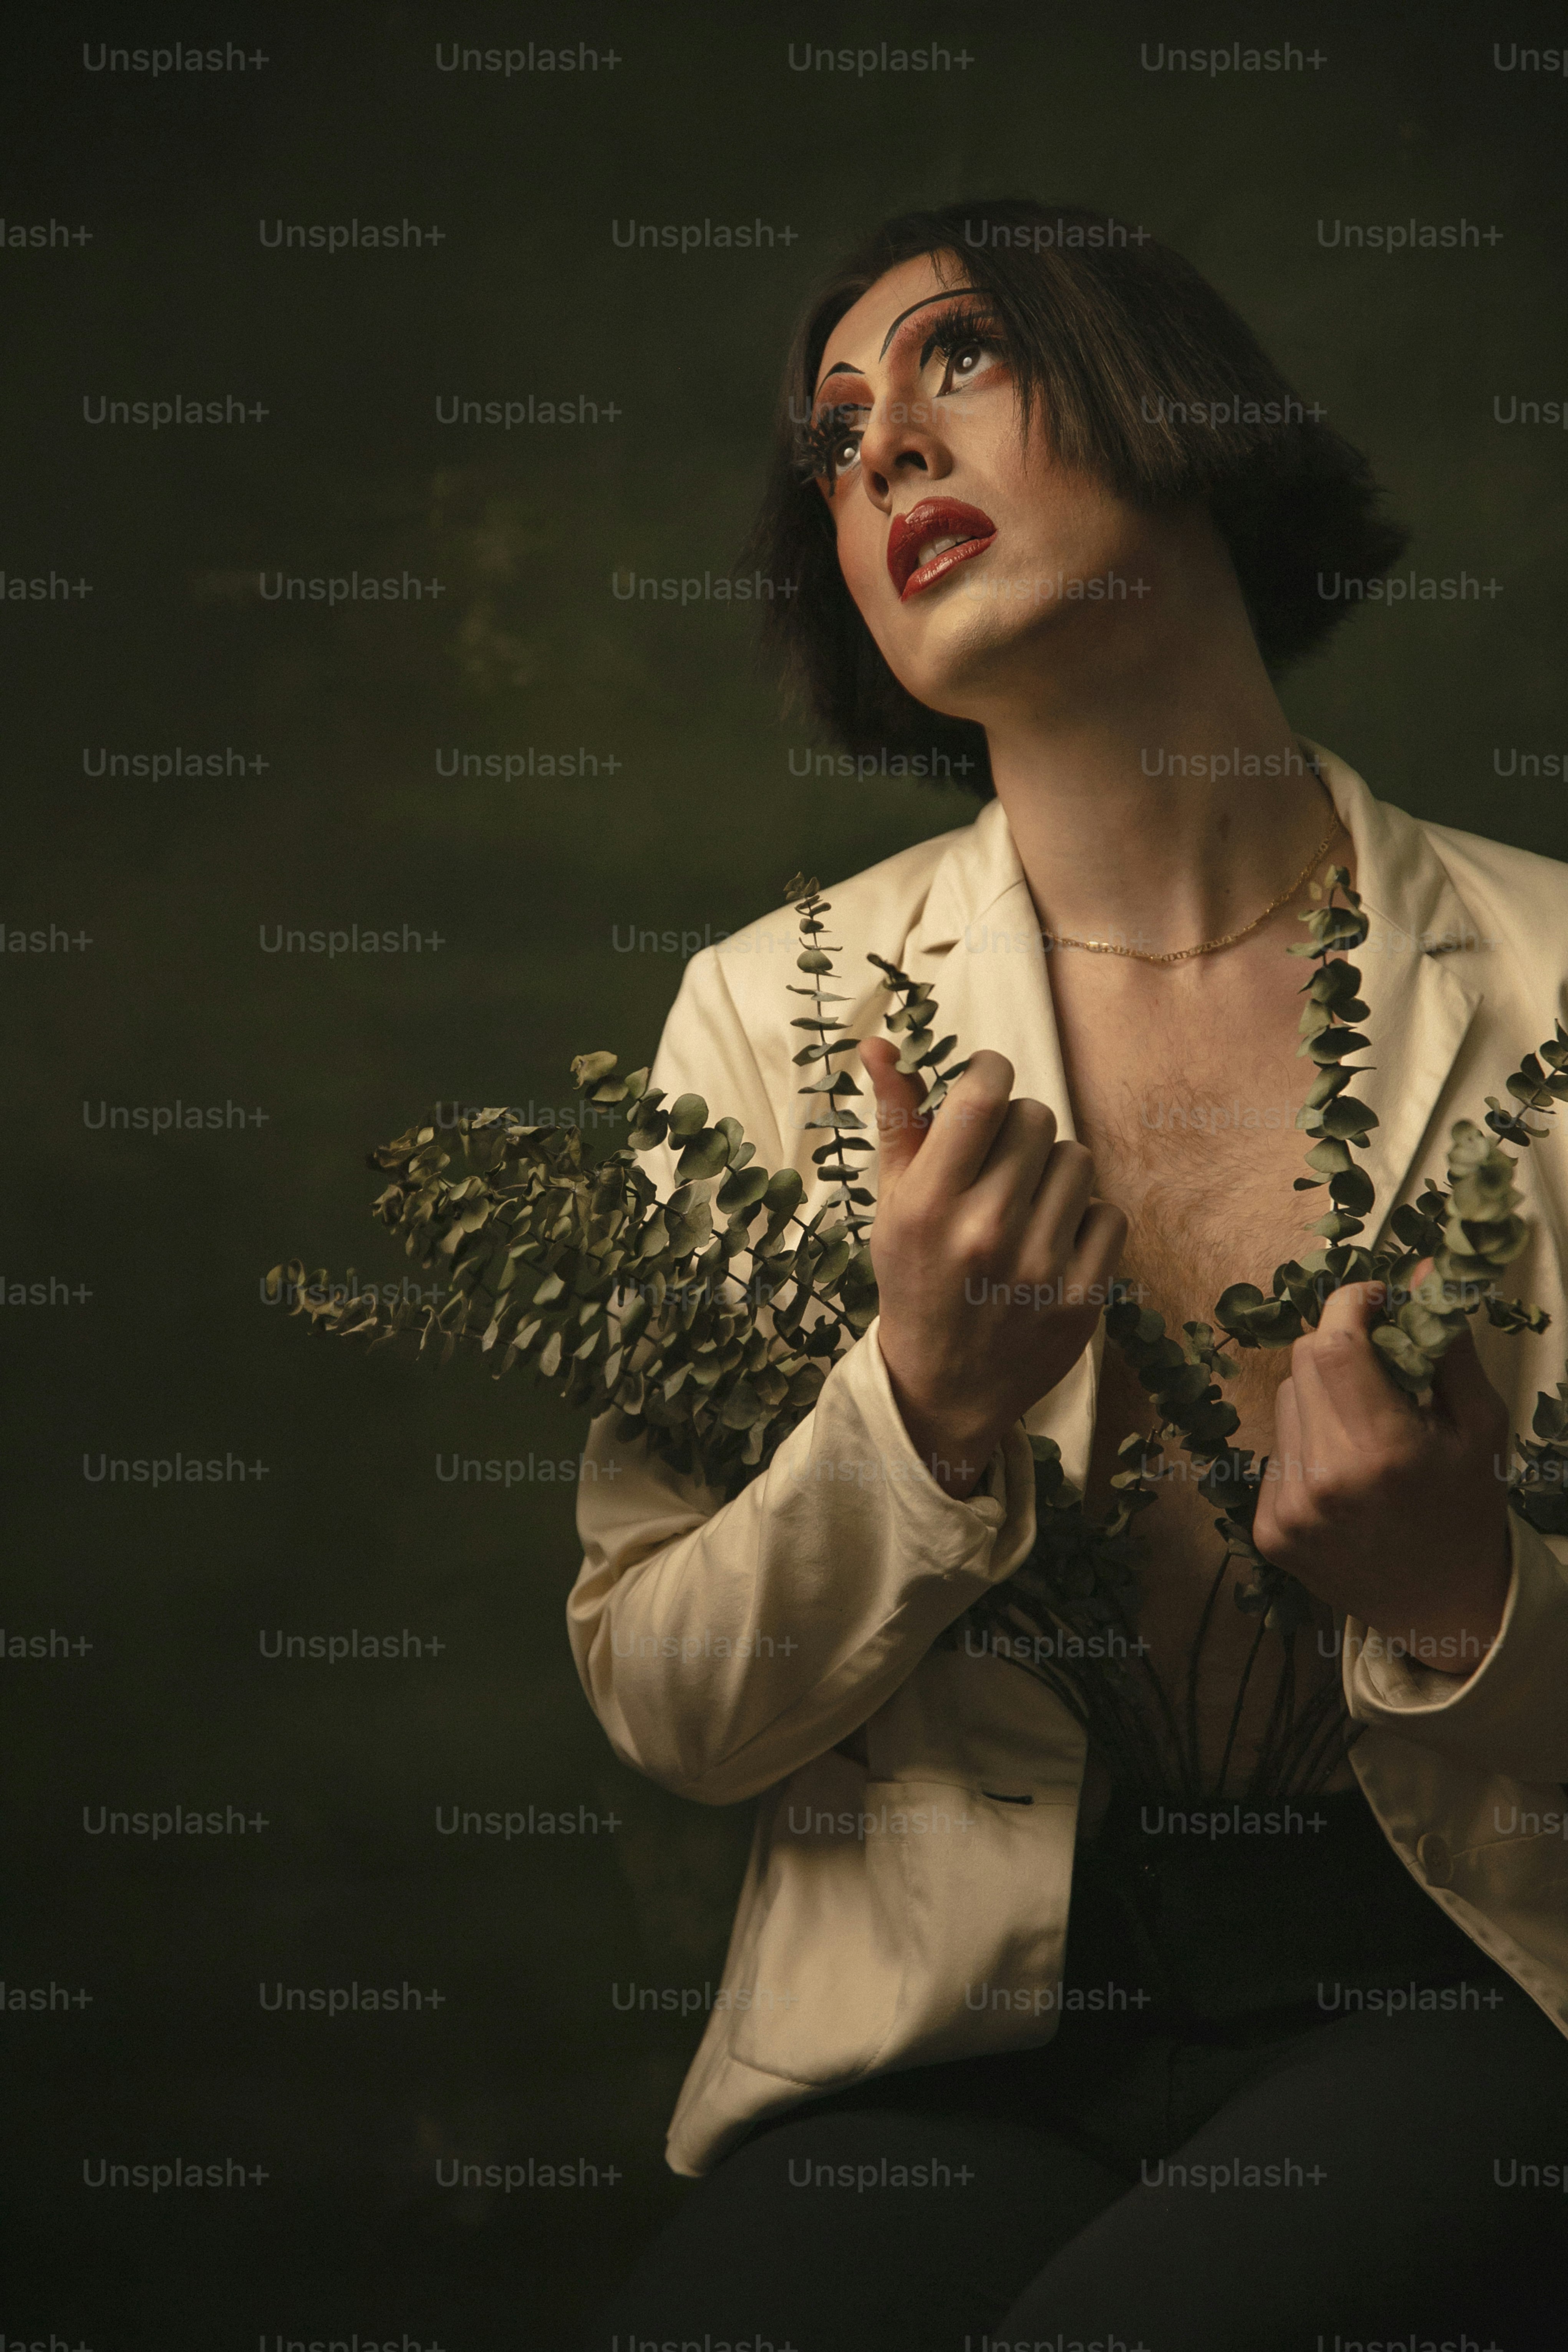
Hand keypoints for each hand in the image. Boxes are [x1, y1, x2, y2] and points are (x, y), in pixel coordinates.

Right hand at [858, 1039, 1126, 1497]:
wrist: (945, 1387)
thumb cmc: (914, 1279)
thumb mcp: (891, 1204)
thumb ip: (895, 1121)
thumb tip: (882, 1042)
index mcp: (927, 1204)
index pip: (983, 1094)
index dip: (991, 1070)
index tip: (985, 1083)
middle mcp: (984, 1232)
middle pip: (1035, 1117)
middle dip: (1018, 1128)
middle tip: (997, 1165)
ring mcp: (1038, 1268)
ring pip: (1077, 1159)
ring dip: (1054, 1172)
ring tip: (1024, 1207)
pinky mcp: (1082, 1298)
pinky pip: (1108, 1213)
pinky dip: (1085, 1220)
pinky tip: (1052, 1243)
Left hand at [1251, 1273, 1511, 1677]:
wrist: (1445, 1607)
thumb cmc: (1470, 1508)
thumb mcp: (1479, 1425)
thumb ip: (1445, 1347)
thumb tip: (1419, 1274)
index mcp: (1382, 1452)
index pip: (1332, 1343)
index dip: (1348, 1305)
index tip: (1374, 1300)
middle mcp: (1325, 1480)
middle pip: (1303, 1364)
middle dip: (1340, 1349)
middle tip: (1380, 1369)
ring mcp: (1289, 1510)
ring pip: (1285, 1403)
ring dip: (1322, 1400)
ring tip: (1365, 1436)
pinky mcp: (1268, 1531)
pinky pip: (1277, 1450)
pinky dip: (1307, 1447)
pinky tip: (1344, 1480)